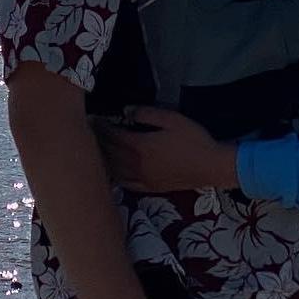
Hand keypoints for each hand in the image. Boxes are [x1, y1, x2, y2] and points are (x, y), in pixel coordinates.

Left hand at [92, 106, 238, 192]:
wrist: (211, 166)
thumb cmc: (193, 139)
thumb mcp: (171, 119)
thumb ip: (146, 114)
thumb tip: (126, 110)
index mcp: (139, 146)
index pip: (112, 135)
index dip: (100, 126)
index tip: (90, 118)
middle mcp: (136, 164)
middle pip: (109, 153)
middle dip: (97, 141)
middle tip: (87, 131)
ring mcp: (142, 179)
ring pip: (114, 171)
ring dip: (102, 160)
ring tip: (94, 150)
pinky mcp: (150, 188)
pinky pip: (126, 184)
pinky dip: (114, 177)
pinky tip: (111, 173)